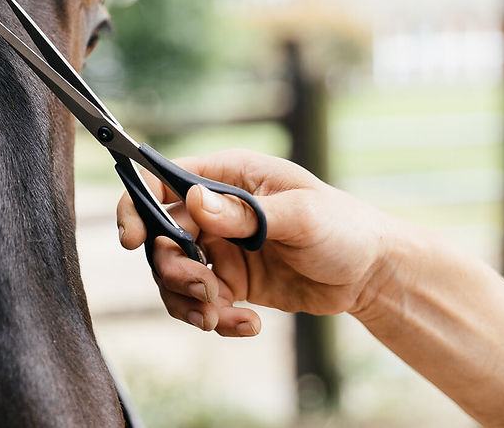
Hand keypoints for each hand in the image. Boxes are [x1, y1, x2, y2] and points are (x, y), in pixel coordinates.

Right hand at [116, 150, 394, 336]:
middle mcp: (214, 211)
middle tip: (204, 292)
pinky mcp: (229, 282)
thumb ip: (245, 212)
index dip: (137, 206)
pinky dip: (215, 319)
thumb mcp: (299, 215)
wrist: (371, 273)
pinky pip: (201, 303)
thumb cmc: (342, 227)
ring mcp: (219, 248)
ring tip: (221, 317)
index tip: (132, 239)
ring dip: (189, 301)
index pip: (162, 182)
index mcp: (226, 177)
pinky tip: (247, 325)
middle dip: (174, 270)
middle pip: (161, 237)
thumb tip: (196, 203)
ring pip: (175, 275)